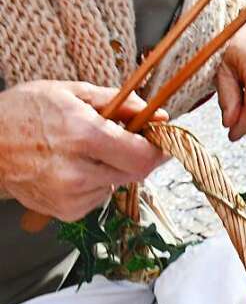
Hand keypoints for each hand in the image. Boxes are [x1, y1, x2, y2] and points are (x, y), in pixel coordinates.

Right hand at [0, 81, 167, 220]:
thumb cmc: (24, 112)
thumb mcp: (73, 92)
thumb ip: (120, 103)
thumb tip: (158, 113)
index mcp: (82, 135)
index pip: (142, 155)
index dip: (159, 148)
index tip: (162, 137)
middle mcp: (76, 171)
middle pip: (136, 172)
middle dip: (139, 154)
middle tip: (127, 138)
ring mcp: (68, 195)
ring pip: (118, 184)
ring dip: (116, 167)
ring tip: (89, 150)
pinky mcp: (62, 211)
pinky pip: (99, 197)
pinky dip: (97, 182)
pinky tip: (76, 167)